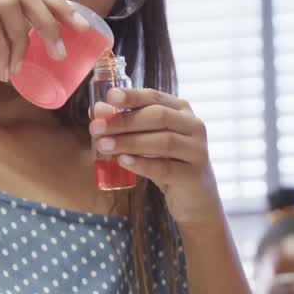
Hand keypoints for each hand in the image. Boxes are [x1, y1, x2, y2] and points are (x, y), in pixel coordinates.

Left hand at [89, 87, 222, 226]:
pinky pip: (165, 167)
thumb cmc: (168, 163)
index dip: (132, 96)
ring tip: (103, 146)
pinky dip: (142, 164)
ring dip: (130, 142)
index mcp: (182, 110)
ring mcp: (197, 150)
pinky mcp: (193, 175)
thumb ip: (125, 125)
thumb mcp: (147, 141)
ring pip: (163, 141)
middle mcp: (194, 126)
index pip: (155, 97)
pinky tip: (123, 162)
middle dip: (124, 121)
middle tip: (96, 128)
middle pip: (159, 117)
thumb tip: (98, 110)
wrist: (195, 198)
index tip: (109, 96)